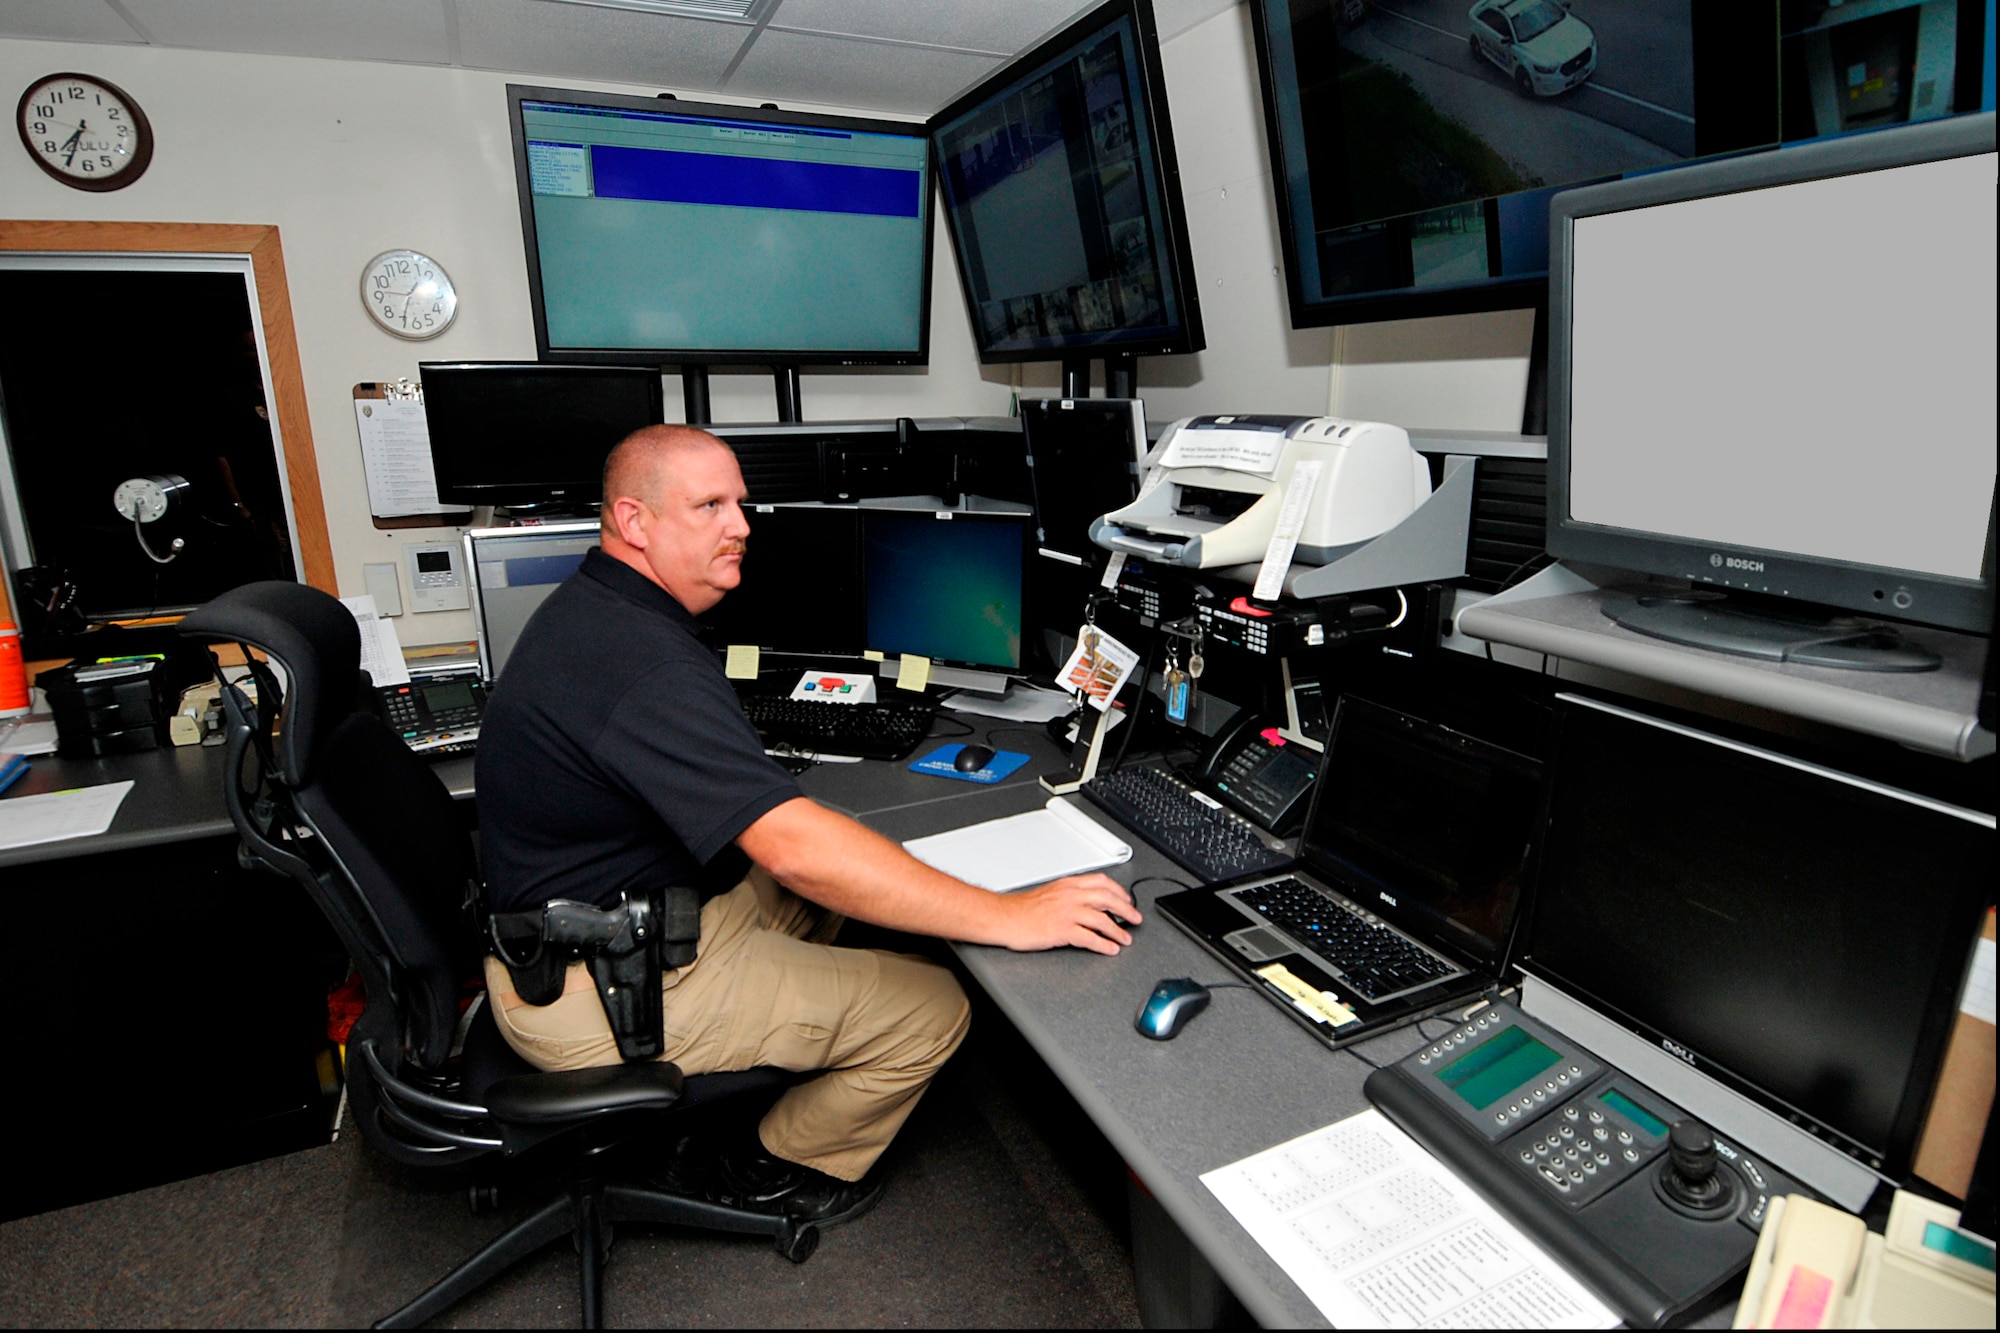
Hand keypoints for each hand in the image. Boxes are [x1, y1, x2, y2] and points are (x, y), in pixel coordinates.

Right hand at [1002, 873, 1142, 955]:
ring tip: (1125, 939)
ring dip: (1118, 931)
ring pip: (1102, 919)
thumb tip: (1087, 901)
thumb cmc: (1023, 908)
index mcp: (1068, 885)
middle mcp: (1071, 896)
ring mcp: (1067, 913)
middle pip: (1107, 899)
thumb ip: (1069, 894)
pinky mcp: (1062, 930)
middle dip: (1126, 910)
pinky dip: (1103, 944)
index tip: (1127, 899)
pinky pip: (1089, 938)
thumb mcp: (1050, 892)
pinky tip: (1109, 949)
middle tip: (1135, 919)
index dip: (1119, 891)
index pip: (1102, 882)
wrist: (1004, 917)